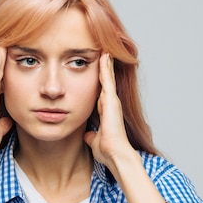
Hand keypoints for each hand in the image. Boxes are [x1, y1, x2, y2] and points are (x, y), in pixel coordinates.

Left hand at [84, 54, 135, 171]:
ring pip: (107, 76)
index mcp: (104, 111)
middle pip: (104, 80)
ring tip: (104, 47)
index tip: (94, 69)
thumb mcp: (94, 140)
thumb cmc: (107, 150)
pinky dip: (106, 67)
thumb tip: (87, 135)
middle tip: (101, 51)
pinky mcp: (112, 100)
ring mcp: (112, 101)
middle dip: (103, 67)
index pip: (99, 91)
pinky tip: (105, 55)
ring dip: (105, 63)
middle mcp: (110, 104)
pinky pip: (107, 79)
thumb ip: (91, 135)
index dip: (97, 80)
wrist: (115, 154)